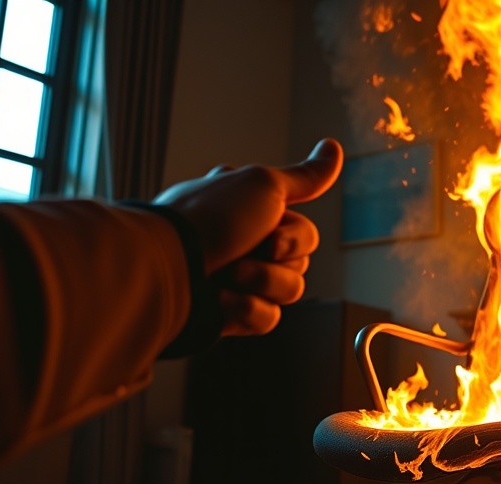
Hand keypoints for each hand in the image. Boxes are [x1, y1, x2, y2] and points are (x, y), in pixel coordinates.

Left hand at [155, 139, 342, 335]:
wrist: (166, 268)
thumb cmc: (211, 219)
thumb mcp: (264, 186)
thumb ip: (305, 177)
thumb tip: (335, 148)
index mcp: (252, 210)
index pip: (305, 231)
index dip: (294, 234)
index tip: (269, 224)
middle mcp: (246, 241)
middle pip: (301, 261)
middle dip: (279, 259)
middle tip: (248, 249)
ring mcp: (238, 279)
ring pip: (289, 290)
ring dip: (262, 282)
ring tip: (228, 275)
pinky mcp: (230, 312)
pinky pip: (268, 318)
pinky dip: (248, 309)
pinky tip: (222, 299)